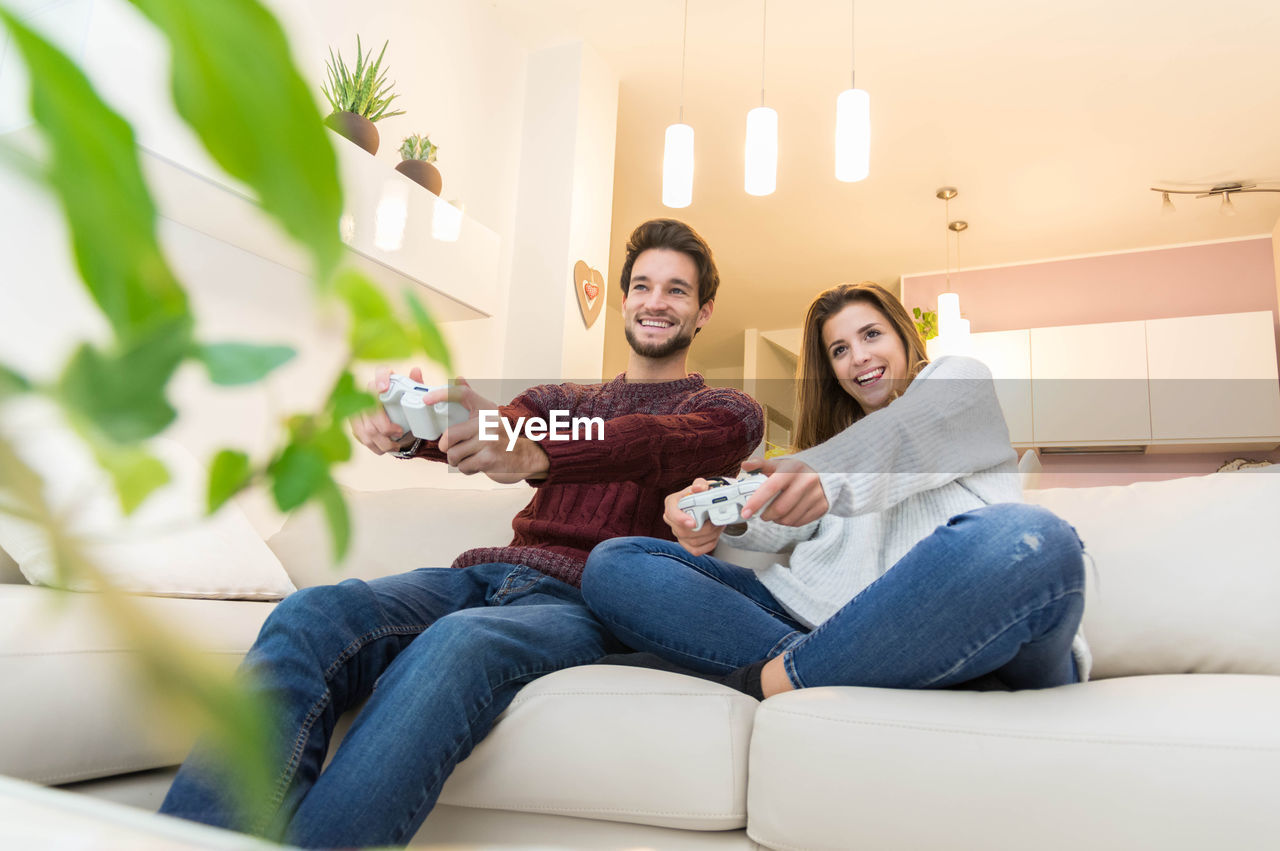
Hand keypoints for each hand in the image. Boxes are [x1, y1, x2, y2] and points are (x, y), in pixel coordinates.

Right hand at [350, 366, 421, 454]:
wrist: (390, 416)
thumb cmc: (402, 402)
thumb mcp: (411, 395)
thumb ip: (415, 383)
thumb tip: (416, 370)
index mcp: (383, 379)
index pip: (380, 372)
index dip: (380, 379)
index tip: (384, 389)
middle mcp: (367, 391)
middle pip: (371, 409)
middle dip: (385, 426)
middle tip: (399, 432)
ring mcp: (357, 407)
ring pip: (366, 428)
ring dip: (382, 441)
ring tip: (394, 445)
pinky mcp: (353, 423)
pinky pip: (361, 437)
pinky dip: (374, 446)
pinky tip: (384, 449)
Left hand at [435, 377, 549, 482]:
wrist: (527, 457)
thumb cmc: (502, 437)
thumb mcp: (489, 415)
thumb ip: (471, 399)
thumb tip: (458, 378)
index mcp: (485, 409)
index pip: (461, 394)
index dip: (442, 394)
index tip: (426, 400)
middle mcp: (487, 421)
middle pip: (448, 436)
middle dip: (447, 447)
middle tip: (455, 449)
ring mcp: (488, 440)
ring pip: (453, 454)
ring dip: (458, 460)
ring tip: (471, 456)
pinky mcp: (489, 458)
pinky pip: (463, 466)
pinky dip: (467, 469)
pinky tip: (478, 464)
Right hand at [663, 478, 724, 555]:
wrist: (704, 505)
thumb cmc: (700, 494)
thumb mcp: (701, 485)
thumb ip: (700, 484)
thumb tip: (699, 488)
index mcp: (672, 504)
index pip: (671, 513)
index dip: (681, 519)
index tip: (693, 523)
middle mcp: (671, 520)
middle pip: (683, 531)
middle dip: (704, 528)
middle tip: (716, 521)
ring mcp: (678, 533)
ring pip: (692, 541)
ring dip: (710, 535)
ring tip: (719, 526)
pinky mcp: (686, 544)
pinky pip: (696, 550)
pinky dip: (709, 543)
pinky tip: (715, 535)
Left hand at [740, 458, 827, 526]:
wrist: (820, 478)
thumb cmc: (793, 472)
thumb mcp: (778, 465)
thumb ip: (760, 465)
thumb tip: (745, 465)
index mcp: (793, 468)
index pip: (771, 487)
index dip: (756, 502)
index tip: (746, 513)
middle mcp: (807, 480)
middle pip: (780, 508)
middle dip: (766, 515)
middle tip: (762, 514)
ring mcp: (816, 494)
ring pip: (789, 518)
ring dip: (777, 520)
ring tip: (775, 513)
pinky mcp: (822, 507)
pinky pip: (799, 523)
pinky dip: (788, 522)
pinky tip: (787, 514)